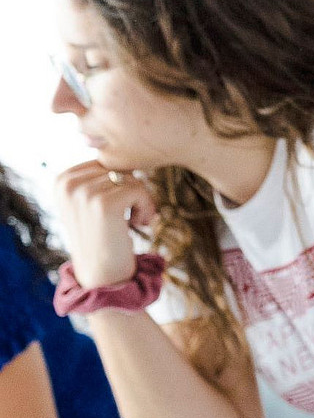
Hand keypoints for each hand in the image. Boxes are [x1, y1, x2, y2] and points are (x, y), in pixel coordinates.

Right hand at [53, 161, 157, 287]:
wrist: (103, 273)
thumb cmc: (106, 235)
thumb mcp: (93, 200)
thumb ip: (100, 175)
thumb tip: (118, 145)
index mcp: (62, 179)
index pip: (106, 161)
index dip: (120, 182)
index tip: (116, 207)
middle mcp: (67, 183)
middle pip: (120, 167)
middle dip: (133, 190)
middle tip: (129, 215)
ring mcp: (83, 193)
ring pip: (133, 178)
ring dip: (142, 200)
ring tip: (131, 221)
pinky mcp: (103, 203)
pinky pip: (140, 190)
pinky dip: (147, 207)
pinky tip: (137, 224)